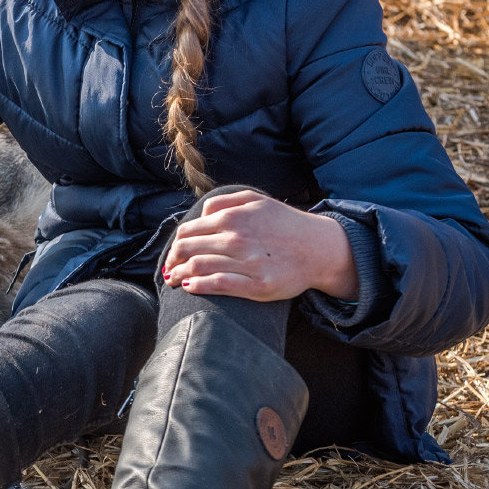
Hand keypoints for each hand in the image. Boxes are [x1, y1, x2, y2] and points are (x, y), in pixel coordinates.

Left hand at [161, 190, 359, 302]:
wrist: (320, 248)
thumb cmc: (285, 224)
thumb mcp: (257, 200)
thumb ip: (224, 201)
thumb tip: (199, 214)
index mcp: (233, 217)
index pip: (188, 231)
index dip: (175, 245)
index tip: (172, 255)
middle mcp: (237, 237)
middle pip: (187, 250)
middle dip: (172, 261)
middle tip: (168, 271)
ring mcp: (247, 262)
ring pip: (198, 267)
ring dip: (179, 275)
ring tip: (174, 281)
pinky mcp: (257, 285)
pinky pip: (217, 285)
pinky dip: (198, 286)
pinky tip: (190, 288)